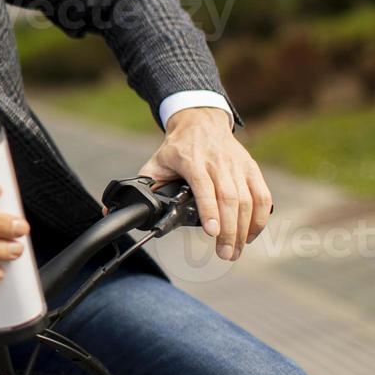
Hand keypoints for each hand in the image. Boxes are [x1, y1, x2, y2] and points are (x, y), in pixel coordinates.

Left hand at [138, 107, 271, 261]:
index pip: (204, 187)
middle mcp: (217, 163)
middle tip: (225, 254)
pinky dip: (260, 218)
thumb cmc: (176, 148)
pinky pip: (263, 195)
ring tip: (235, 251)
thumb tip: (112, 209)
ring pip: (248, 199)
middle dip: (229, 230)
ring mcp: (237, 165)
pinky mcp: (251, 169)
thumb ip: (142, 185)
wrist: (200, 121)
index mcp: (191, 161)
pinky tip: (250, 235)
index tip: (211, 232)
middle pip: (230, 199)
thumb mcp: (156, 162)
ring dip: (244, 229)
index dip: (209, 210)